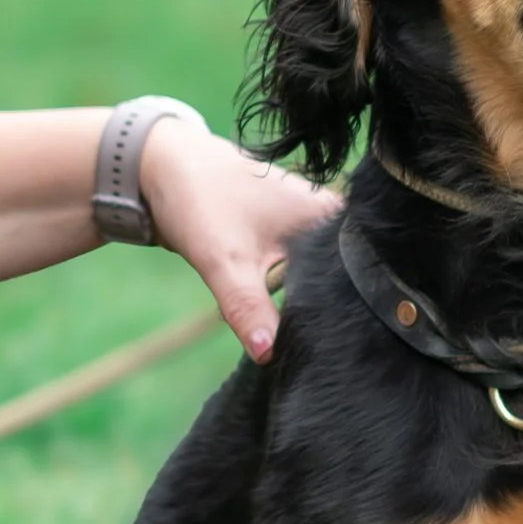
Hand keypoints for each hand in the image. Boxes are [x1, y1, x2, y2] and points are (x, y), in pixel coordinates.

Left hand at [139, 117, 340, 362]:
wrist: (158, 168)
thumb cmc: (199, 199)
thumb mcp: (225, 261)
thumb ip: (248, 308)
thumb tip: (270, 355)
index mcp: (331, 214)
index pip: (364, 270)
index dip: (360, 310)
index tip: (354, 345)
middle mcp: (328, 218)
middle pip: (344, 279)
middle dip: (335, 314)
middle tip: (335, 354)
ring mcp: (307, 227)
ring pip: (320, 279)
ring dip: (312, 307)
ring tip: (316, 346)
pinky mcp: (285, 238)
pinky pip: (300, 275)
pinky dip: (293, 296)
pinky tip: (289, 324)